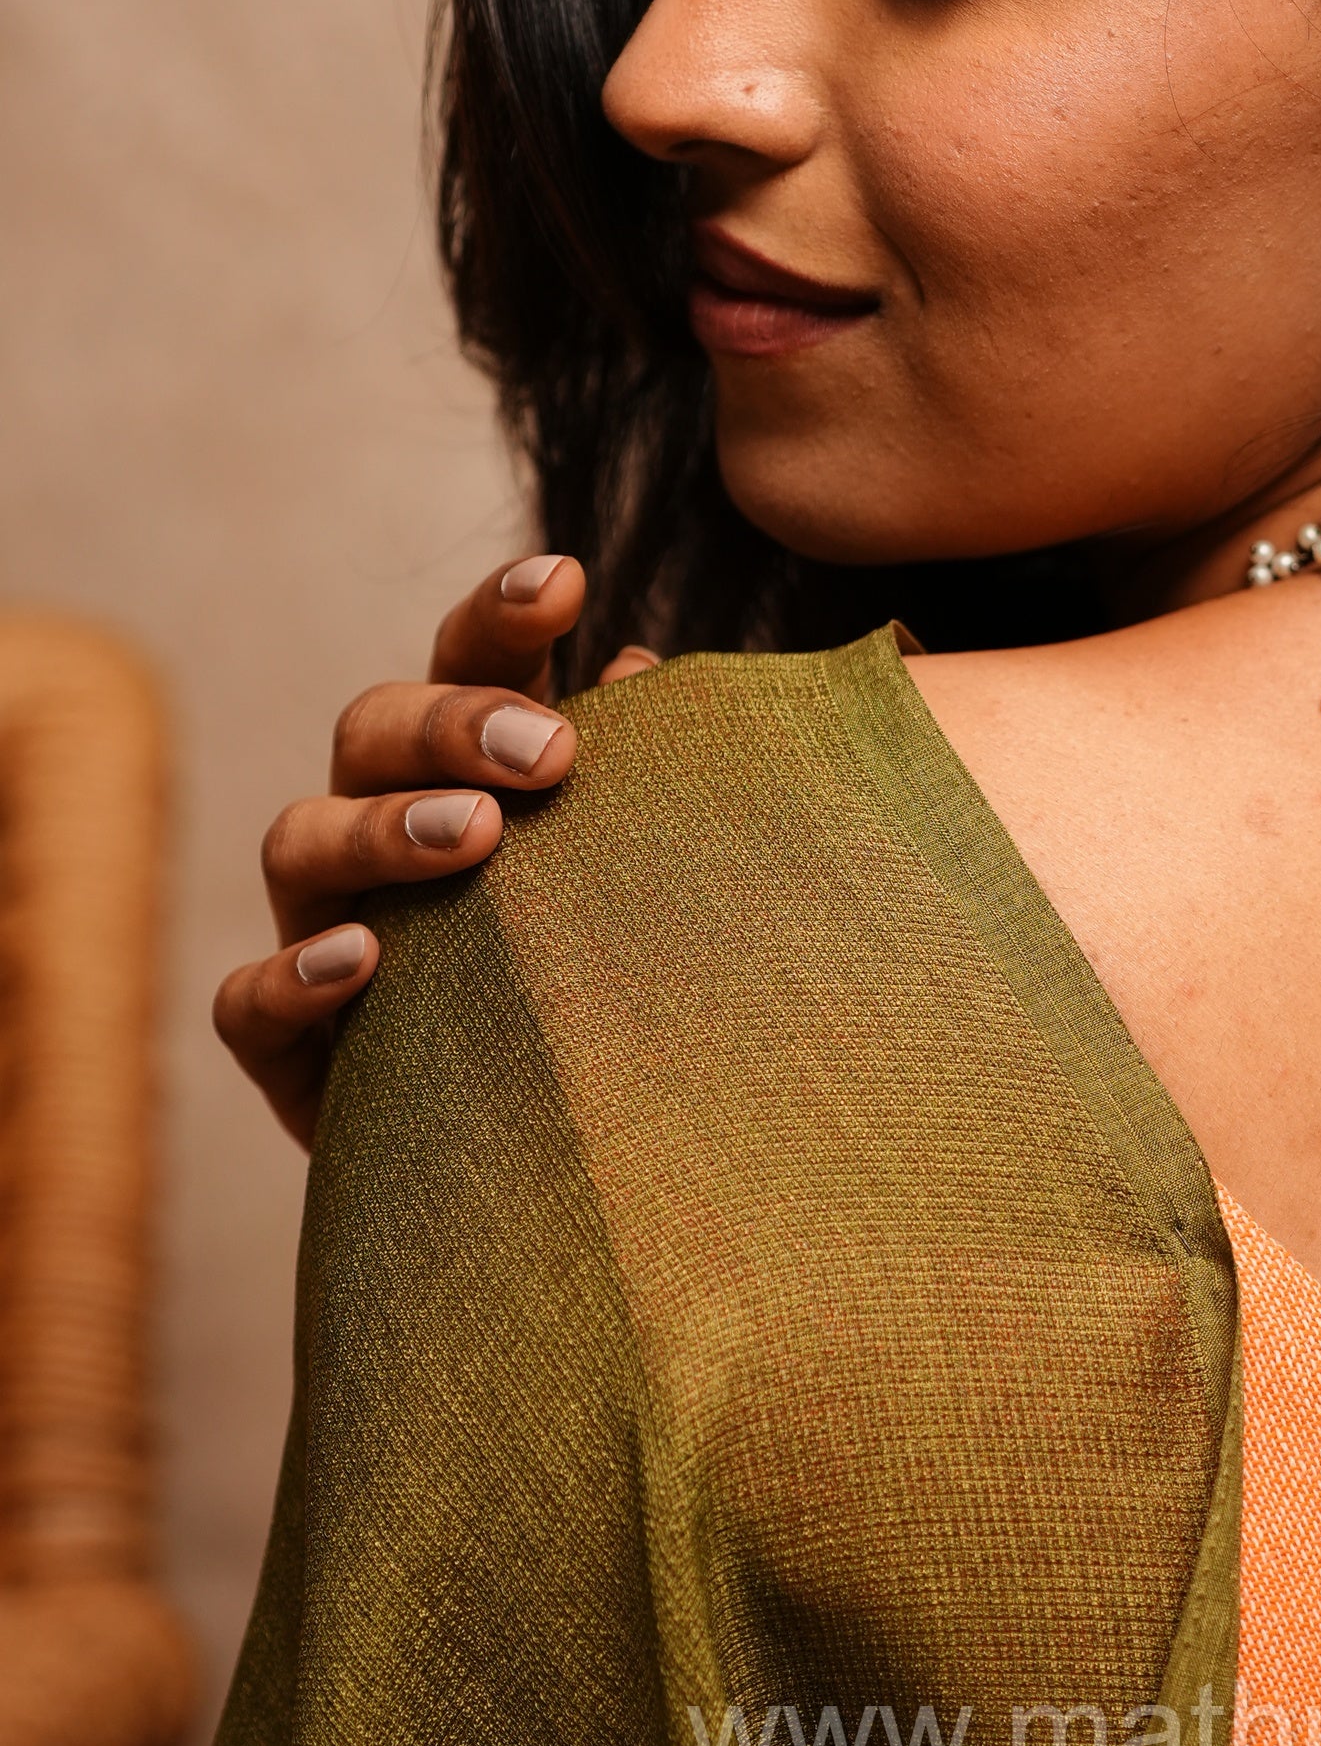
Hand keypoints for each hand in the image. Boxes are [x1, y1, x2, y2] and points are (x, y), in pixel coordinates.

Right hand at [213, 554, 657, 1148]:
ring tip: (476, 837)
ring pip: (298, 841)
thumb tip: (644, 671)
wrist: (544, 1166)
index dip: (503, 617)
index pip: (467, 665)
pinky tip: (369, 959)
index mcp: (464, 774)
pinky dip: (300, 974)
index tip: (568, 579)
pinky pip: (251, 1002)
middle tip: (548, 753)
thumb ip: (640, 785)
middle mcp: (377, 835)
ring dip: (385, 828)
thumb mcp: (631, 886)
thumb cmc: (602, 992)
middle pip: (369, 731)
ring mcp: (321, 933)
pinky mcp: (289, 1052)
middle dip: (451, 725)